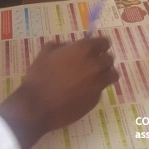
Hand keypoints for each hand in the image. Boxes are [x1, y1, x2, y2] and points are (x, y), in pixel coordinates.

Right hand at [0, 37, 117, 148]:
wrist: (36, 106)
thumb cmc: (39, 76)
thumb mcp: (47, 52)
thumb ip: (63, 45)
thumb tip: (72, 47)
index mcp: (84, 49)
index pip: (104, 42)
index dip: (100, 46)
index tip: (95, 50)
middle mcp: (95, 65)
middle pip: (110, 59)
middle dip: (101, 60)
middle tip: (90, 65)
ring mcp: (98, 83)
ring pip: (112, 75)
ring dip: (105, 75)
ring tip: (92, 79)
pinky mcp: (96, 99)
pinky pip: (102, 90)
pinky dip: (95, 89)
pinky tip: (81, 92)